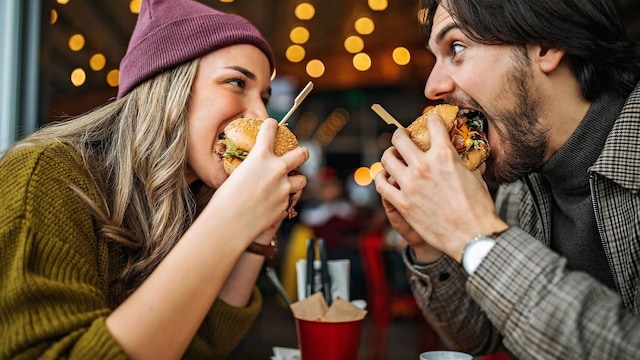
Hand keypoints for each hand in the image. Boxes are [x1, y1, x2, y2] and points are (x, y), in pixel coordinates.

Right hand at [203, 119, 308, 246]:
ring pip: (302, 180)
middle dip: (302, 153)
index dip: (271, 126)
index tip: (273, 125)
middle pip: (301, 154)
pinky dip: (285, 199)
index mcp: (260, 156)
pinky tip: (274, 203)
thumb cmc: (225, 200)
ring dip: (296, 180)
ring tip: (288, 184)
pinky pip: (291, 199)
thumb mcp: (237, 174)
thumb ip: (251, 168)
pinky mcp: (285, 205)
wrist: (229, 224)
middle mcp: (276, 169)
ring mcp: (284, 188)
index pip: (270, 131)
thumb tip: (254, 170)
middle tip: (301, 153)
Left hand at [375, 113, 506, 261]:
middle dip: (400, 134)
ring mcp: (410, 184)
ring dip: (389, 154)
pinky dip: (381, 178)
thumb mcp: (476, 177)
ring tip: (392, 156)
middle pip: (400, 138)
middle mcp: (424, 166)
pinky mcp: (402, 203)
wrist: (472, 236)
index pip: (432, 124)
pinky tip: (385, 177)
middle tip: (402, 136)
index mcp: (444, 155)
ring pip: (387, 158)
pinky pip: (381, 185)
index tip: (429, 121)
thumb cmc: (478, 208)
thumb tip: (471, 156)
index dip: (431, 119)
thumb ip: (466, 163)